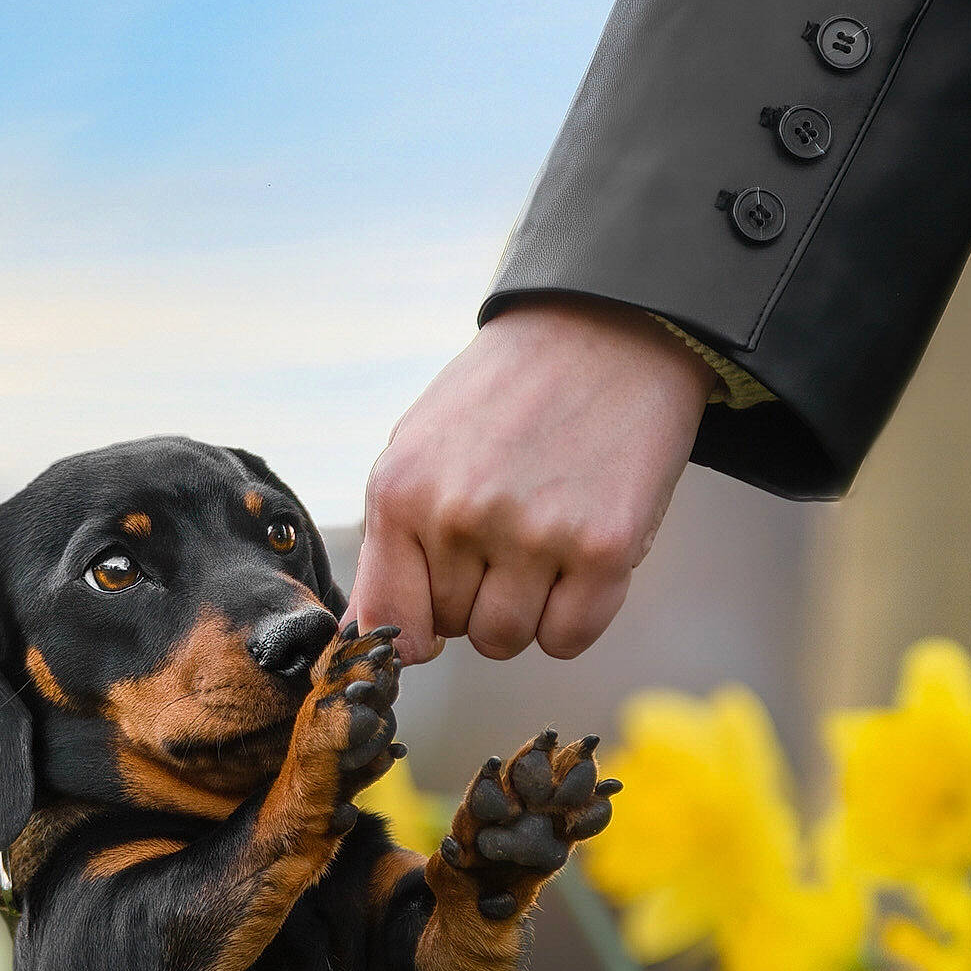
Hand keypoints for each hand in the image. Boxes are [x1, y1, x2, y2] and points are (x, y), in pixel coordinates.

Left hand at [347, 297, 713, 663]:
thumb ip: (389, 543)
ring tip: (541, 539)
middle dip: (476, 595)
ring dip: (524, 608)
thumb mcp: (419, 449)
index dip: (415, 628)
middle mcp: (459, 516)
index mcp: (401, 491)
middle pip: (454, 629)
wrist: (606, 330)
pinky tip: (578, 556)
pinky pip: (567, 638)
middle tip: (507, 530)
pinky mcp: (603, 549)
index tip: (433, 617)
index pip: (389, 619)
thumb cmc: (507, 396)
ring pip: (507, 640)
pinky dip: (573, 614)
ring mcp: (533, 534)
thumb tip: (363, 635)